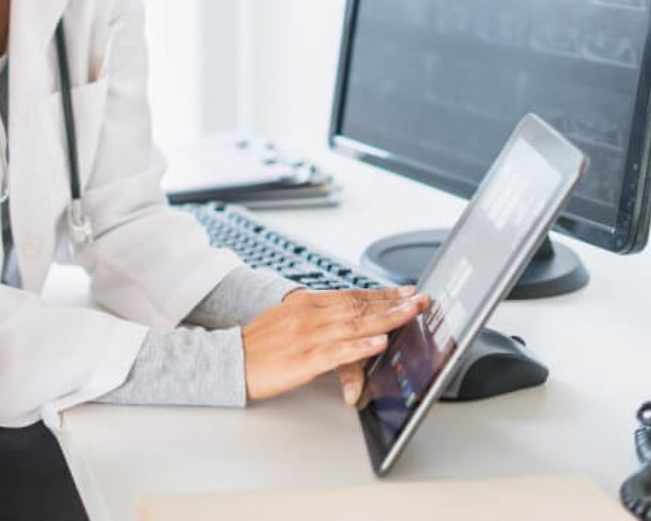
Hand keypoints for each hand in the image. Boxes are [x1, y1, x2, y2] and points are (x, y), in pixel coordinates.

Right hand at [242, 286, 427, 402]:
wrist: (229, 360)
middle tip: (421, 299)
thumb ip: (315, 316)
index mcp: (305, 303)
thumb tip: (341, 317)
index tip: (406, 291)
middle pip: (359, 306)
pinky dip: (360, 346)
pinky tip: (379, 342)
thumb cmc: (257, 344)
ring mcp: (308, 336)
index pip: (351, 295)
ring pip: (355, 324)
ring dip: (387, 318)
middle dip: (394, 303)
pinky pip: (338, 352)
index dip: (382, 293)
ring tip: (411, 314)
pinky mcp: (305, 360)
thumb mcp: (286, 319)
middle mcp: (309, 315)